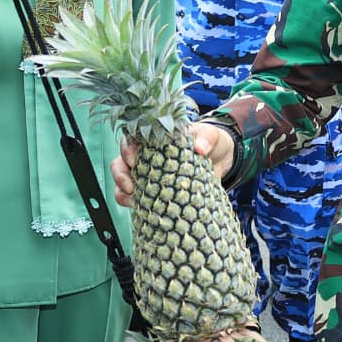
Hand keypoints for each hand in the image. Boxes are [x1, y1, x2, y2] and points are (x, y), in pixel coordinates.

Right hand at [111, 123, 236, 206]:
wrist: (221, 162)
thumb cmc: (211, 143)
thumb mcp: (212, 135)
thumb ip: (207, 138)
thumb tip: (199, 149)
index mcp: (156, 138)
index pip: (132, 139)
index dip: (127, 148)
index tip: (134, 159)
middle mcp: (147, 155)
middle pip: (121, 161)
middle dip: (120, 173)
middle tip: (131, 184)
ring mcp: (148, 174)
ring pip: (122, 180)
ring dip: (121, 190)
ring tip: (132, 197)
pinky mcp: (154, 191)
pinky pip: (133, 197)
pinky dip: (130, 202)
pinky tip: (137, 206)